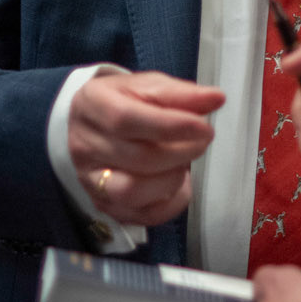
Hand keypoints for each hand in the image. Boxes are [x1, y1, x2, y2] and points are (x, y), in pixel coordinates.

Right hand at [69, 71, 223, 226]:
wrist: (94, 123)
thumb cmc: (123, 102)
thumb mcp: (149, 86)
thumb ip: (181, 94)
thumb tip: (215, 99)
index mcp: (93, 105)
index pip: (126, 119)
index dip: (171, 126)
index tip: (203, 127)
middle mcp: (85, 145)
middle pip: (138, 157)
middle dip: (182, 152)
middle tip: (202, 140)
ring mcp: (91, 179)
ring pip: (134, 191)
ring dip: (172, 178)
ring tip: (184, 161)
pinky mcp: (105, 204)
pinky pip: (142, 215)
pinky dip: (171, 203)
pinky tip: (179, 183)